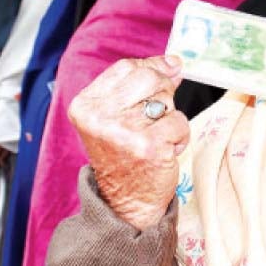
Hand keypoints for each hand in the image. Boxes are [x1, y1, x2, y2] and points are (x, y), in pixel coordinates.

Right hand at [68, 56, 188, 230]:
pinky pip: (180, 122)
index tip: (160, 82)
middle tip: (155, 118)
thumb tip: (173, 62)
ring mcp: (124, 131)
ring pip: (167, 99)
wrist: (126, 203)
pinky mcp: (149, 146)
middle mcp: (100, 117)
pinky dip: (179, 136)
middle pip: (148, 77)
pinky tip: (164, 151)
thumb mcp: (119, 115)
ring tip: (155, 138)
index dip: (151, 69)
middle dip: (162, 93)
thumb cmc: (125, 155)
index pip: (127, 66)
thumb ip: (142, 84)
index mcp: (86, 105)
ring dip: (170, 118)